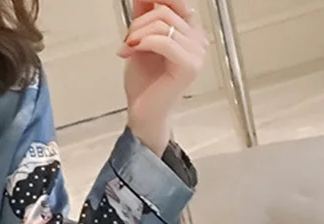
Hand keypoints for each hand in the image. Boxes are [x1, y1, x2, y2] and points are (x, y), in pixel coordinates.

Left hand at [118, 0, 207, 155]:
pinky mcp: (190, 65)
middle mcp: (197, 38)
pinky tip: (130, 51)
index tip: (140, 3)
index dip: (156, 0)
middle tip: (126, 40)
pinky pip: (164, 41)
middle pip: (165, 11)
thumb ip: (144, 16)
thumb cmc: (144, 83)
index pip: (175, 2)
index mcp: (189, 30)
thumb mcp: (140, 41)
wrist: (143, 113)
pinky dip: (143, 43)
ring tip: (126, 49)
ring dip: (137, 34)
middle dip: (139, 23)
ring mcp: (197, 52)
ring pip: (163, 25)